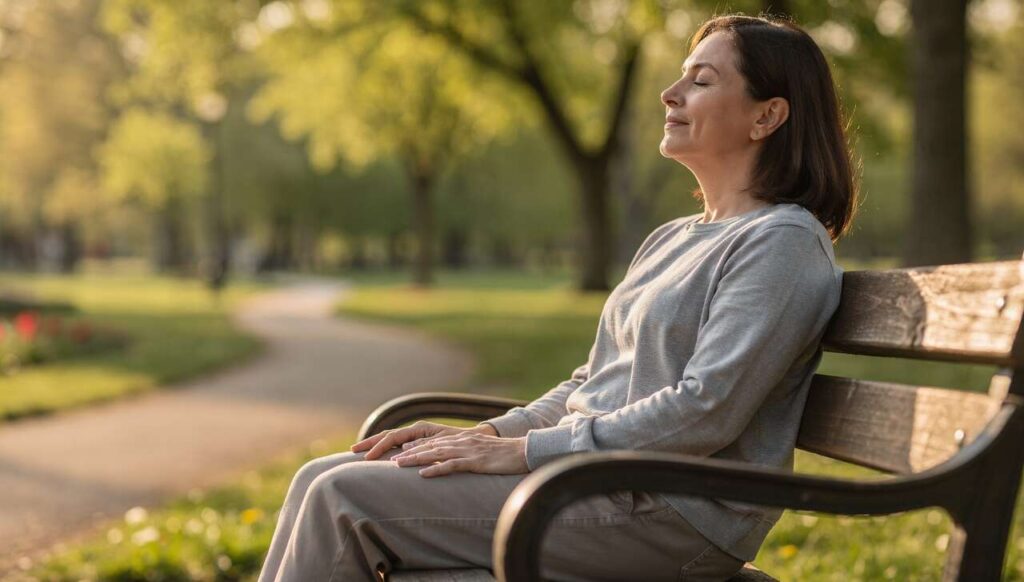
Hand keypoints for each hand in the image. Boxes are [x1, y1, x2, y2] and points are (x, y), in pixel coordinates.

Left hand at [391, 433, 528, 477]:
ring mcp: (467, 450)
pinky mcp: (475, 461)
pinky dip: (437, 469)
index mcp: (460, 438)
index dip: (413, 447)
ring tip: (398, 465)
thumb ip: (460, 453)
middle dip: (408, 453)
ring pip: (436, 453)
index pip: (431, 442)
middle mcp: (460, 441)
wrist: (523, 452)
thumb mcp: (478, 451)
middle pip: (428, 446)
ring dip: (416, 459)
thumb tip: (441, 460)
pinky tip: (424, 474)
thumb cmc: (502, 455)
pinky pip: (452, 465)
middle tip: (390, 460)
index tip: (397, 452)